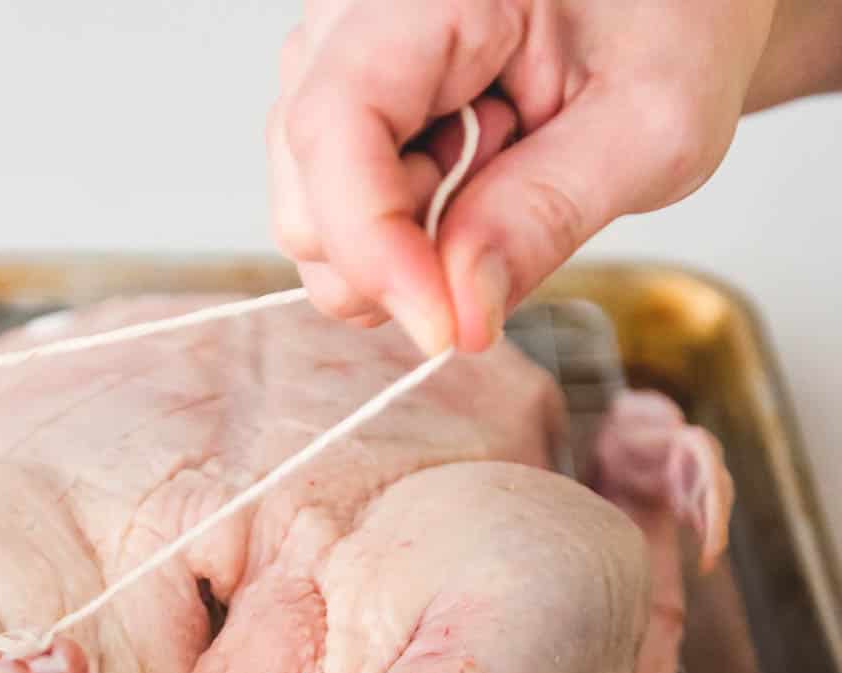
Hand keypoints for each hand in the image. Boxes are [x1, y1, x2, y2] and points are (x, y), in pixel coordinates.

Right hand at [269, 0, 780, 353]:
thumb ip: (546, 217)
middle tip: (506, 229)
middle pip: (306, 189)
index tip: (443, 330)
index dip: (373, 248)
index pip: (336, 127)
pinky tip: (471, 182)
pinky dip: (404, 231)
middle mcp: (352, 8)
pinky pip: (335, 207)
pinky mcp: (344, 99)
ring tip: (501, 182)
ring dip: (405, 244)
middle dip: (393, 260)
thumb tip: (457, 318)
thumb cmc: (677, 20)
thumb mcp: (651, 123)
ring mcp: (336, 55)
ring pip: (310, 211)